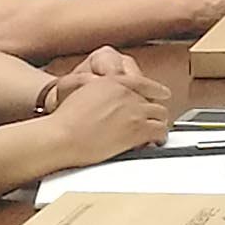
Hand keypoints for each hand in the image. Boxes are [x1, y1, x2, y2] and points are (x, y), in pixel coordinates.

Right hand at [43, 60, 175, 159]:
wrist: (62, 136)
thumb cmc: (65, 121)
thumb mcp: (81, 92)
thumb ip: (100, 90)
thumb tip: (106, 96)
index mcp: (112, 82)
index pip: (143, 83)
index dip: (155, 90)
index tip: (161, 94)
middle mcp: (126, 94)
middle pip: (153, 100)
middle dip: (154, 111)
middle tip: (153, 121)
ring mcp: (133, 111)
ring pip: (160, 114)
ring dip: (158, 124)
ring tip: (155, 134)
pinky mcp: (137, 129)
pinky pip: (159, 131)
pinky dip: (160, 137)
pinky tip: (155, 142)